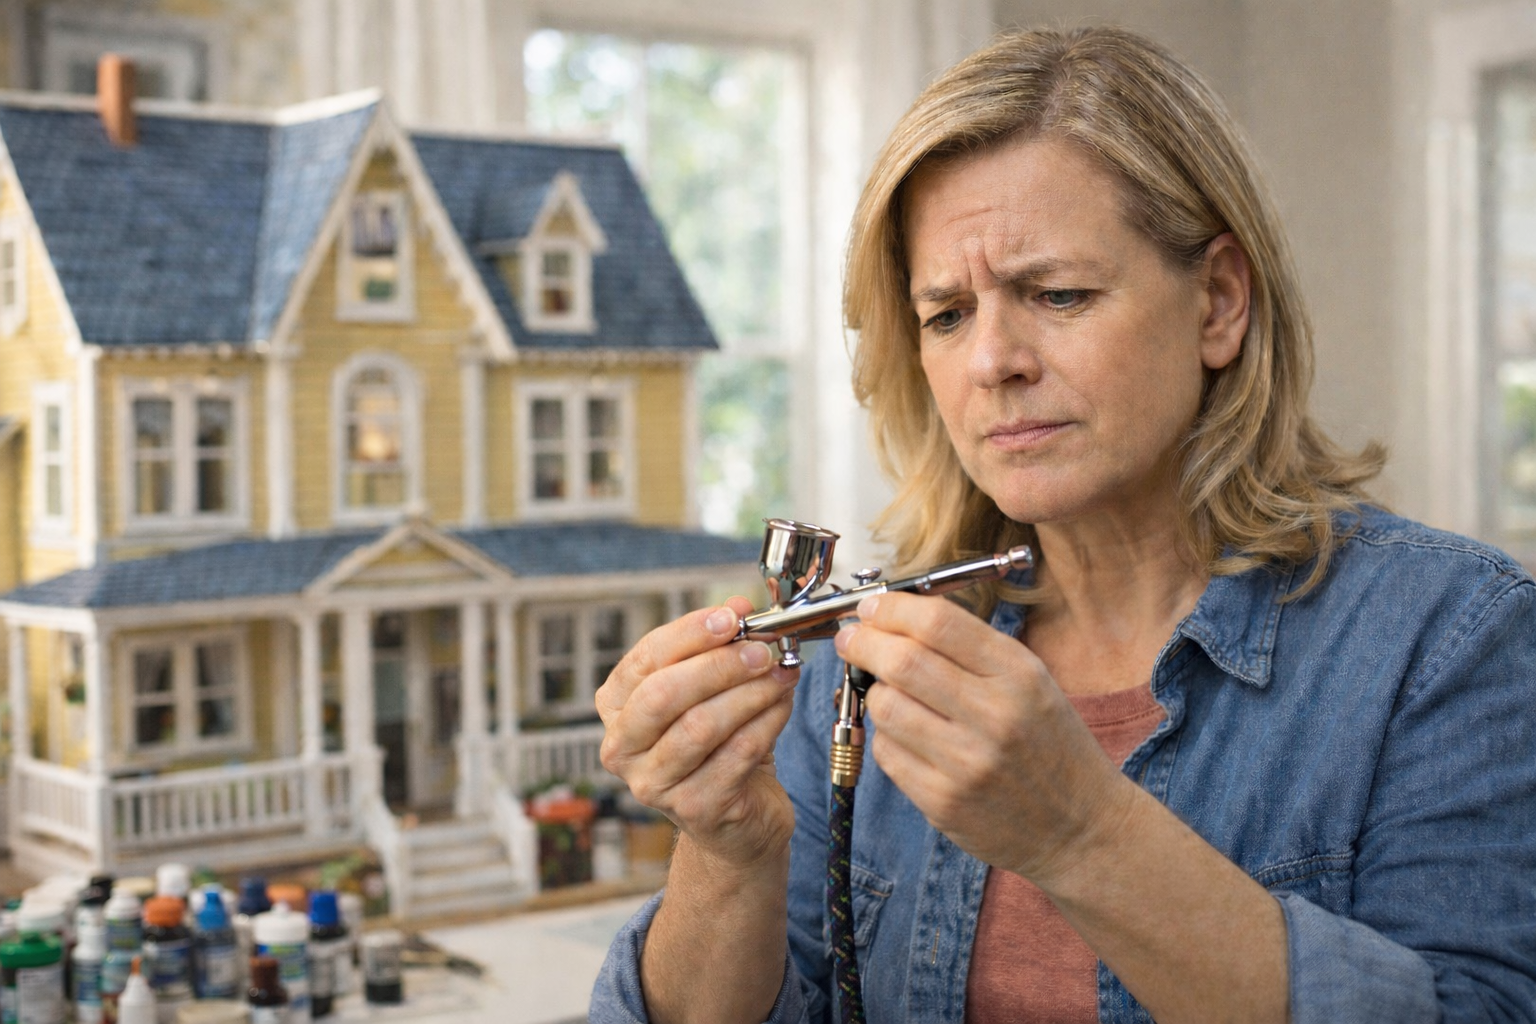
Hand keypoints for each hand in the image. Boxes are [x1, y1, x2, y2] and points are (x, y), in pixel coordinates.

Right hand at [597, 598, 799, 869]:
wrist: (737, 818)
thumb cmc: (718, 745)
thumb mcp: (710, 690)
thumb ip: (717, 648)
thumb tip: (738, 607)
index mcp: (616, 708)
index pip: (645, 660)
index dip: (690, 633)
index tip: (734, 617)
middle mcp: (622, 748)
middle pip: (663, 695)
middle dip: (719, 665)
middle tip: (762, 649)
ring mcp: (654, 784)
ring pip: (700, 726)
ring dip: (750, 693)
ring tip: (782, 674)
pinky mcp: (695, 808)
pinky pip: (737, 754)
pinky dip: (767, 722)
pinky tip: (783, 705)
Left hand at [834, 592, 1136, 886]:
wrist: (1082, 827)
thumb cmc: (1050, 746)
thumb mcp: (1031, 681)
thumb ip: (969, 648)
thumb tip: (893, 618)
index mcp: (1020, 675)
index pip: (938, 623)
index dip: (891, 608)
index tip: (871, 607)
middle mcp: (995, 716)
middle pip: (902, 661)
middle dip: (863, 642)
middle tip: (851, 639)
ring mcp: (967, 763)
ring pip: (884, 707)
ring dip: (874, 692)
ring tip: (888, 692)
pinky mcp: (943, 803)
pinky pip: (887, 753)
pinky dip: (886, 736)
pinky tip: (906, 735)